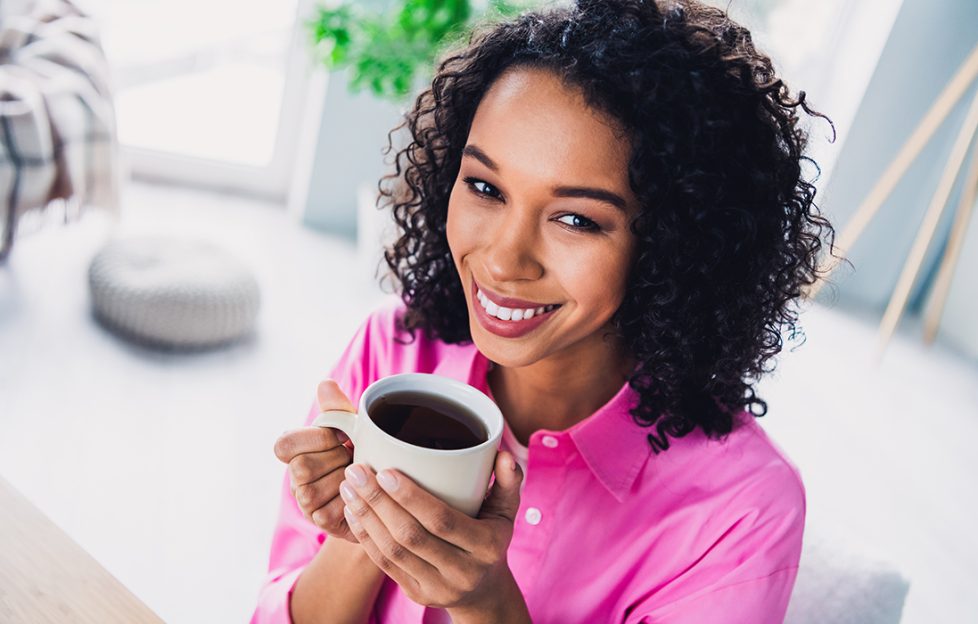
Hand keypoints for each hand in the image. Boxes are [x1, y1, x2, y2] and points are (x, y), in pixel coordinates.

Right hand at [273, 379, 357, 542]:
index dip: (315, 439)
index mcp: (299, 448)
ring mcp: (306, 501)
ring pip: (311, 493)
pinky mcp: (320, 521)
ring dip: (342, 482)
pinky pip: (327, 514)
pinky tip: (362, 493)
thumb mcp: (355, 427)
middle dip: (334, 461)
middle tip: (355, 457)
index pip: (284, 444)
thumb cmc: (365, 450)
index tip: (342, 436)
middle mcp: (296, 476)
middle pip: (300, 469)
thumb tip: (325, 384)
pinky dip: (350, 502)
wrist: (385, 488)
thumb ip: (338, 409)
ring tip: (360, 475)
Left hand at [338, 452, 530, 618]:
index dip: (411, 497)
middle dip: (377, 501)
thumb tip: (503, 455)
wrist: (485, 593)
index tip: (385, 471)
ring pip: (393, 551)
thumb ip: (508, 482)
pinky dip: (365, 537)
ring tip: (348, 488)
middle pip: (410, 535)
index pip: (442, 520)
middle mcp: (462, 571)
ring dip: (366, 517)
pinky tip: (352, 513)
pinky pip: (385, 565)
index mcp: (486, 546)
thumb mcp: (506, 513)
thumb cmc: (492, 539)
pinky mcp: (417, 595)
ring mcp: (437, 587)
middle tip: (356, 472)